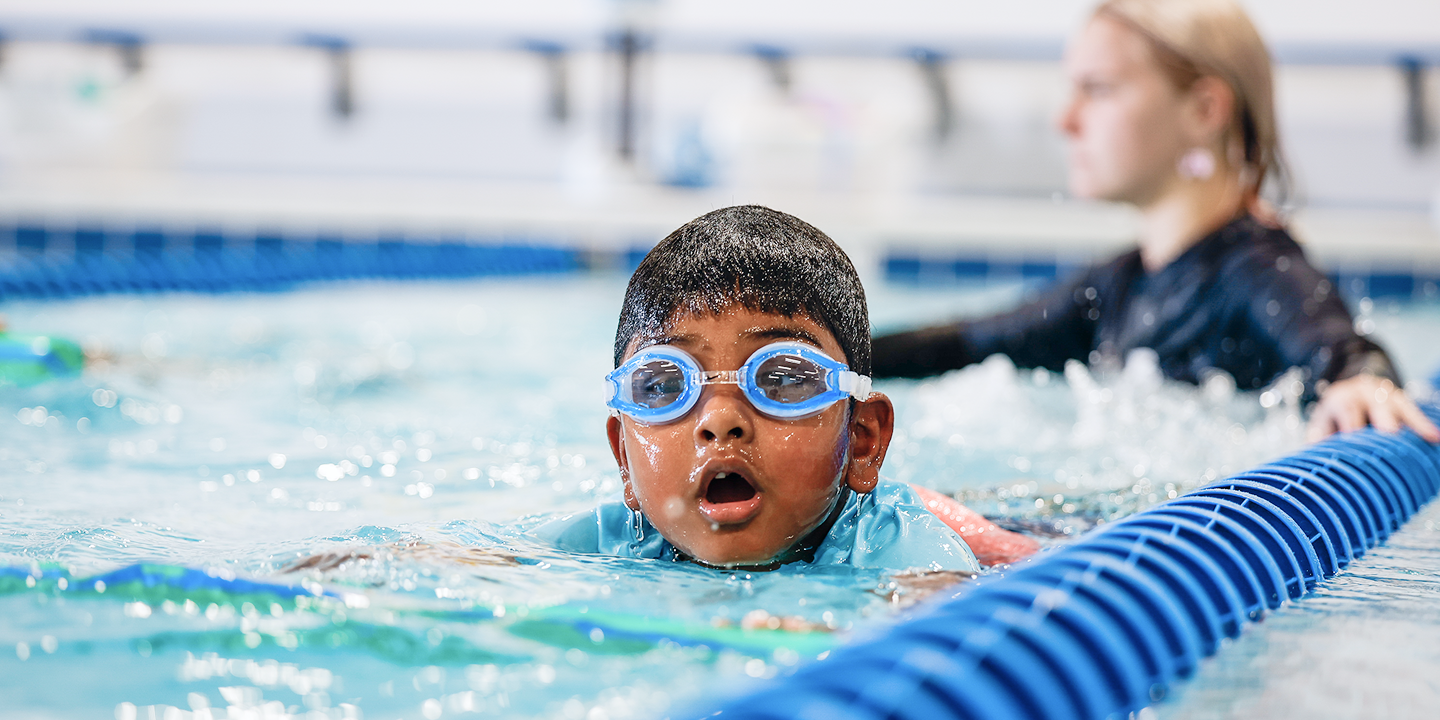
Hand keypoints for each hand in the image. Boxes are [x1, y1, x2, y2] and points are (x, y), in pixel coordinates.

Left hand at [1307, 375, 1439, 442]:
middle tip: (1390, 433)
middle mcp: (1364, 392)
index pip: (1346, 407)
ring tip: (1425, 437)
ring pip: (1398, 406)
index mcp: (1340, 398)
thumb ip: (1318, 440)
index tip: (1354, 436)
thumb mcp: (1321, 424)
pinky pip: (1414, 413)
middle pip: (1376, 404)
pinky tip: (1434, 438)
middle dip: (1383, 418)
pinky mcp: (1401, 401)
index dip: (1351, 421)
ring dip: (1410, 423)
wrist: (1349, 390)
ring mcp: (1385, 395)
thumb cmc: (1333, 417)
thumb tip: (1311, 461)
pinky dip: (1423, 425)